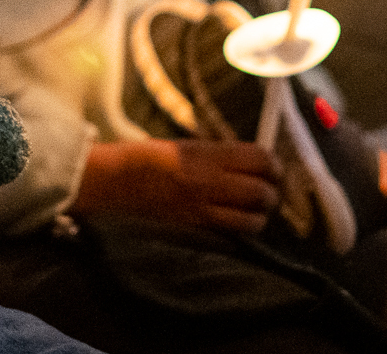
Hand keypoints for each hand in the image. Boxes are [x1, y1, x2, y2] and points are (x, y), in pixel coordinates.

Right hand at [72, 138, 279, 233]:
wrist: (112, 182)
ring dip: (258, 218)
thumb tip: (255, 164)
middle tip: (267, 193)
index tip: (274, 170)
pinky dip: (237, 235)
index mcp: (206, 155)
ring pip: (252, 221)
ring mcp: (201, 210)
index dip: (274, 166)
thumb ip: (220, 156)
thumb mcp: (187, 147)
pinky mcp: (193, 232)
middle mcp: (208, 182)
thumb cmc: (147, 159)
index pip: (260, 159)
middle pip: (262, 193)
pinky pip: (231, 239)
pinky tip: (230, 227)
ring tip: (252, 213)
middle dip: (271, 194)